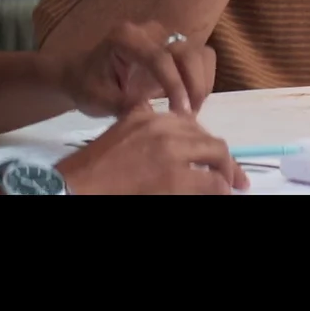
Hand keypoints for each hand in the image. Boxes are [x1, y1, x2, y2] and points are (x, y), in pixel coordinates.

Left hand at [55, 20, 215, 116]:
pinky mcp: (176, 47)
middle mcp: (150, 30)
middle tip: (189, 116)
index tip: (180, 114)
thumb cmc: (87, 86)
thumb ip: (126, 104)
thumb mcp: (99, 99)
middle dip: (194, 85)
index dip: (174, 85)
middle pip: (187, 51)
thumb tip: (156, 115)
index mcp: (126, 37)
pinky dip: (202, 80)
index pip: (160, 58)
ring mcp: (166, 36)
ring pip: (200, 54)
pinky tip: (190, 102)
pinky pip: (201, 58)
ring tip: (191, 111)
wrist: (83, 75)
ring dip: (201, 83)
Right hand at [55, 105, 247, 194]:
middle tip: (234, 176)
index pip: (191, 124)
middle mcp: (164, 127)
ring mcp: (171, 152)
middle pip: (207, 138)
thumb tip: (177, 138)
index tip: (213, 156)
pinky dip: (221, 189)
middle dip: (223, 157)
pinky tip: (224, 194)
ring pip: (216, 155)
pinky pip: (211, 182)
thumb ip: (145, 127)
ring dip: (227, 172)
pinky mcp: (175, 178)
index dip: (206, 142)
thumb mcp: (122, 134)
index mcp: (150, 116)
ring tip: (233, 185)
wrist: (75, 187)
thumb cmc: (92, 169)